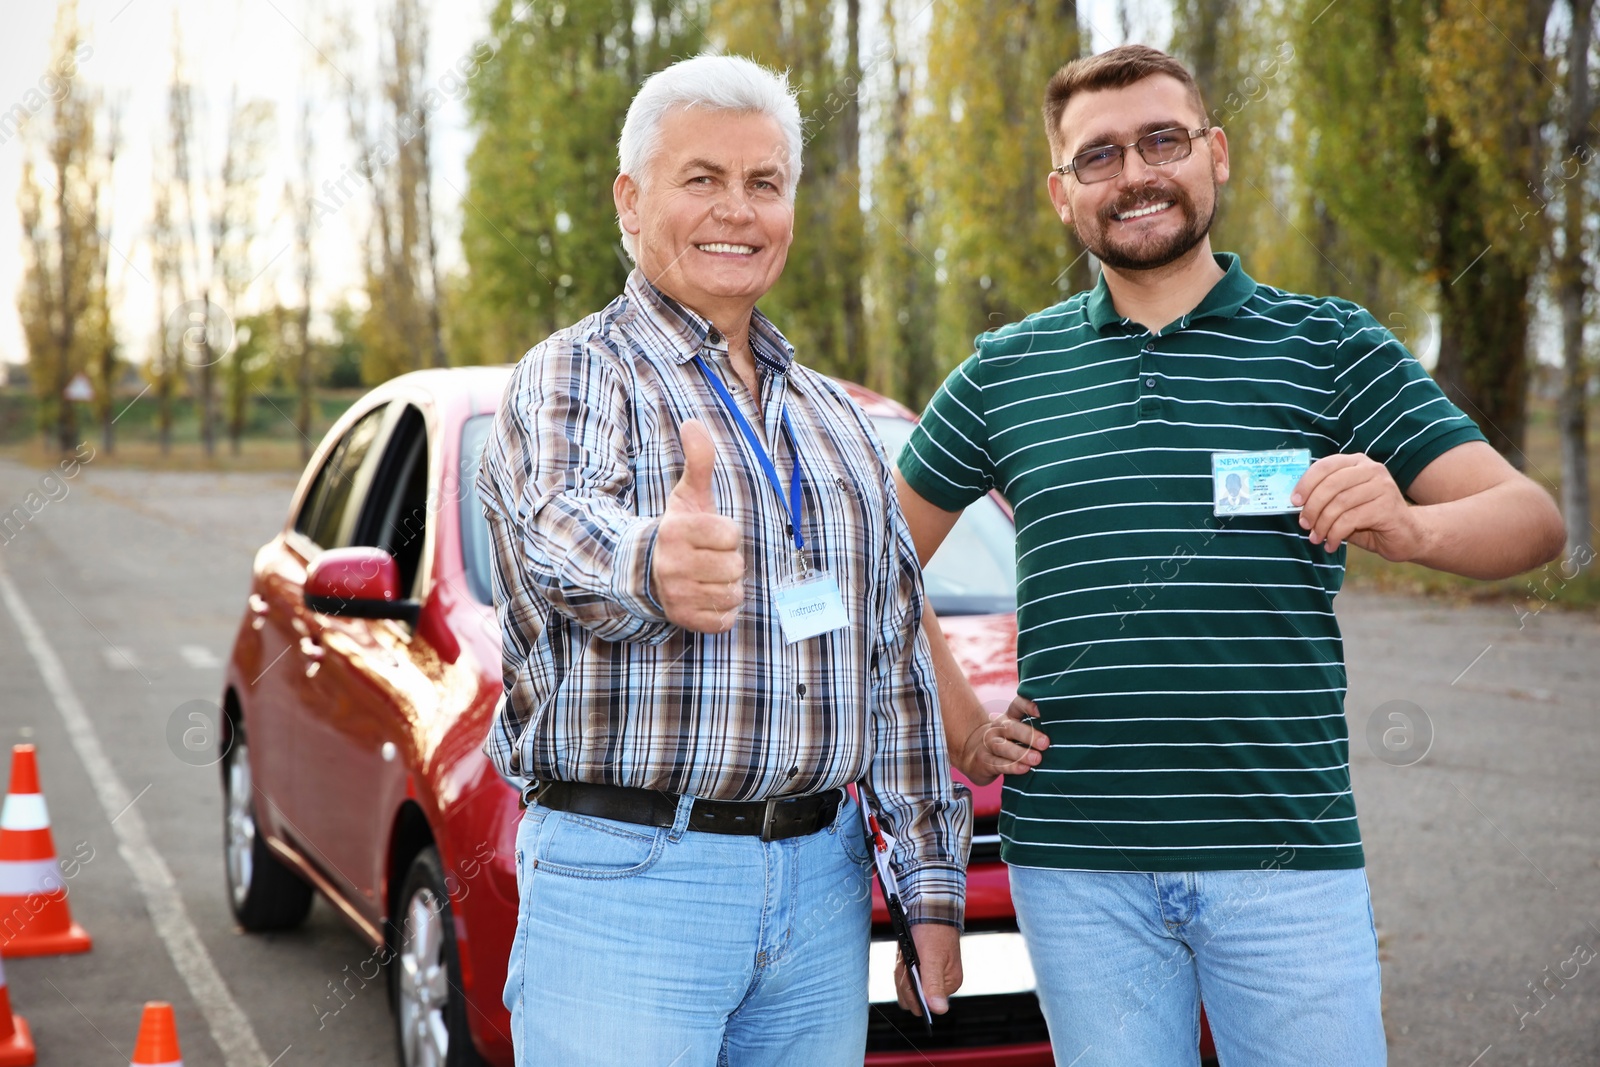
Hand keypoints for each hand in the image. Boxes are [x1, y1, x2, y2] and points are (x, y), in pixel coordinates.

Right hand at [650, 420, 744, 632]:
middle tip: (707, 558)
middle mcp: (673, 565)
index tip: (708, 535)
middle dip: (728, 561)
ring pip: (733, 592)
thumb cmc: (676, 531)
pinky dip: (723, 609)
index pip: (731, 534)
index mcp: (675, 532)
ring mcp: (678, 596)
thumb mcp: (686, 495)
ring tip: (707, 577)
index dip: (726, 534)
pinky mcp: (685, 620)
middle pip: (735, 565)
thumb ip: (698, 461)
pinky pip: (726, 618)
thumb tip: (692, 422)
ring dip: (727, 585)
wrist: (642, 574)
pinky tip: (706, 596)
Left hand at [897, 922, 961, 1015]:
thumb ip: (934, 985)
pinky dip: (901, 962)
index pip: (922, 1005)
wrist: (929, 909)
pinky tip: (905, 952)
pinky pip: (903, 974)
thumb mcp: (932, 959)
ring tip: (906, 954)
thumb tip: (940, 1010)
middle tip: (907, 959)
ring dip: (901, 968)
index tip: (908, 970)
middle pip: (909, 997)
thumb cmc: (933, 932)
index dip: (910, 990)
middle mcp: (939, 984)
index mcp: (948, 985)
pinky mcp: (919, 968)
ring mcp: (928, 976)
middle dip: (903, 977)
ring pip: (904, 986)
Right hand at [956, 696, 1047, 785]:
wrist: (972, 755)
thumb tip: (1065, 731)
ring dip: (1021, 753)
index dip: (1027, 705)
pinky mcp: (984, 762)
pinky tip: (1024, 769)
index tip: (1041, 711)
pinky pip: (998, 764)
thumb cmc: (1005, 742)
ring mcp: (989, 745)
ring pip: (1003, 747)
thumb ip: (1034, 729)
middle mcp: (997, 728)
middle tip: (1045, 743)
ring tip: (1037, 759)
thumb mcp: (1015, 731)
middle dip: (1028, 735)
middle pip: (1011, 728)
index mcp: (1008, 717)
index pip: (1017, 705)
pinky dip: (1011, 767)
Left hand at [1292, 453, 1424, 558]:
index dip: (1305, 483)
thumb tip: (1295, 503)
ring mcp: (1382, 486)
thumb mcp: (1343, 504)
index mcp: (1357, 463)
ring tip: (1316, 538)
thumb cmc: (1368, 518)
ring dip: (1322, 525)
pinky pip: (1350, 520)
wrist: (1407, 534)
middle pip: (1330, 485)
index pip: (1324, 466)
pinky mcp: (1387, 507)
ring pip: (1339, 504)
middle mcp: (1371, 469)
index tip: (1293, 502)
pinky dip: (1335, 534)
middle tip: (1304, 525)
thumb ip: (1324, 499)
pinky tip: (1331, 544)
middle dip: (1312, 508)